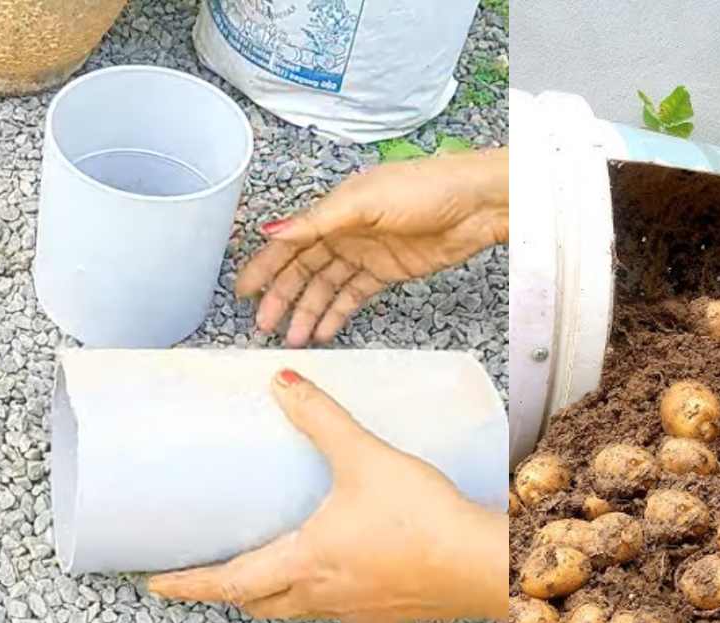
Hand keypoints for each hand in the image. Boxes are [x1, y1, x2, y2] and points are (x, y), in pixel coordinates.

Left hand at [146, 369, 508, 622]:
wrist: (484, 565)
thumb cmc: (424, 520)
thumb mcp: (365, 457)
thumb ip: (322, 418)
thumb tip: (283, 382)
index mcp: (305, 562)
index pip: (227, 582)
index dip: (187, 581)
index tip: (155, 581)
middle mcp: (322, 594)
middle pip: (257, 603)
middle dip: (227, 589)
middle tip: (207, 570)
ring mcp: (355, 610)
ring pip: (296, 608)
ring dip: (273, 592)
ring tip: (268, 565)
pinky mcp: (386, 611)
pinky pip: (336, 607)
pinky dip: (320, 590)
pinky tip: (339, 566)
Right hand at [237, 149, 508, 346]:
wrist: (475, 204)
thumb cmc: (426, 188)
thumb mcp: (364, 200)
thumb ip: (318, 220)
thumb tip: (274, 229)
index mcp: (335, 209)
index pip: (289, 241)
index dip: (265, 266)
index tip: (244, 291)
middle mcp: (346, 231)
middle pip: (303, 268)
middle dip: (282, 296)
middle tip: (265, 325)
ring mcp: (366, 253)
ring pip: (326, 287)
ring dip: (308, 311)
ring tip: (294, 337)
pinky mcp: (388, 271)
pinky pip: (354, 295)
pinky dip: (337, 313)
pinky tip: (324, 330)